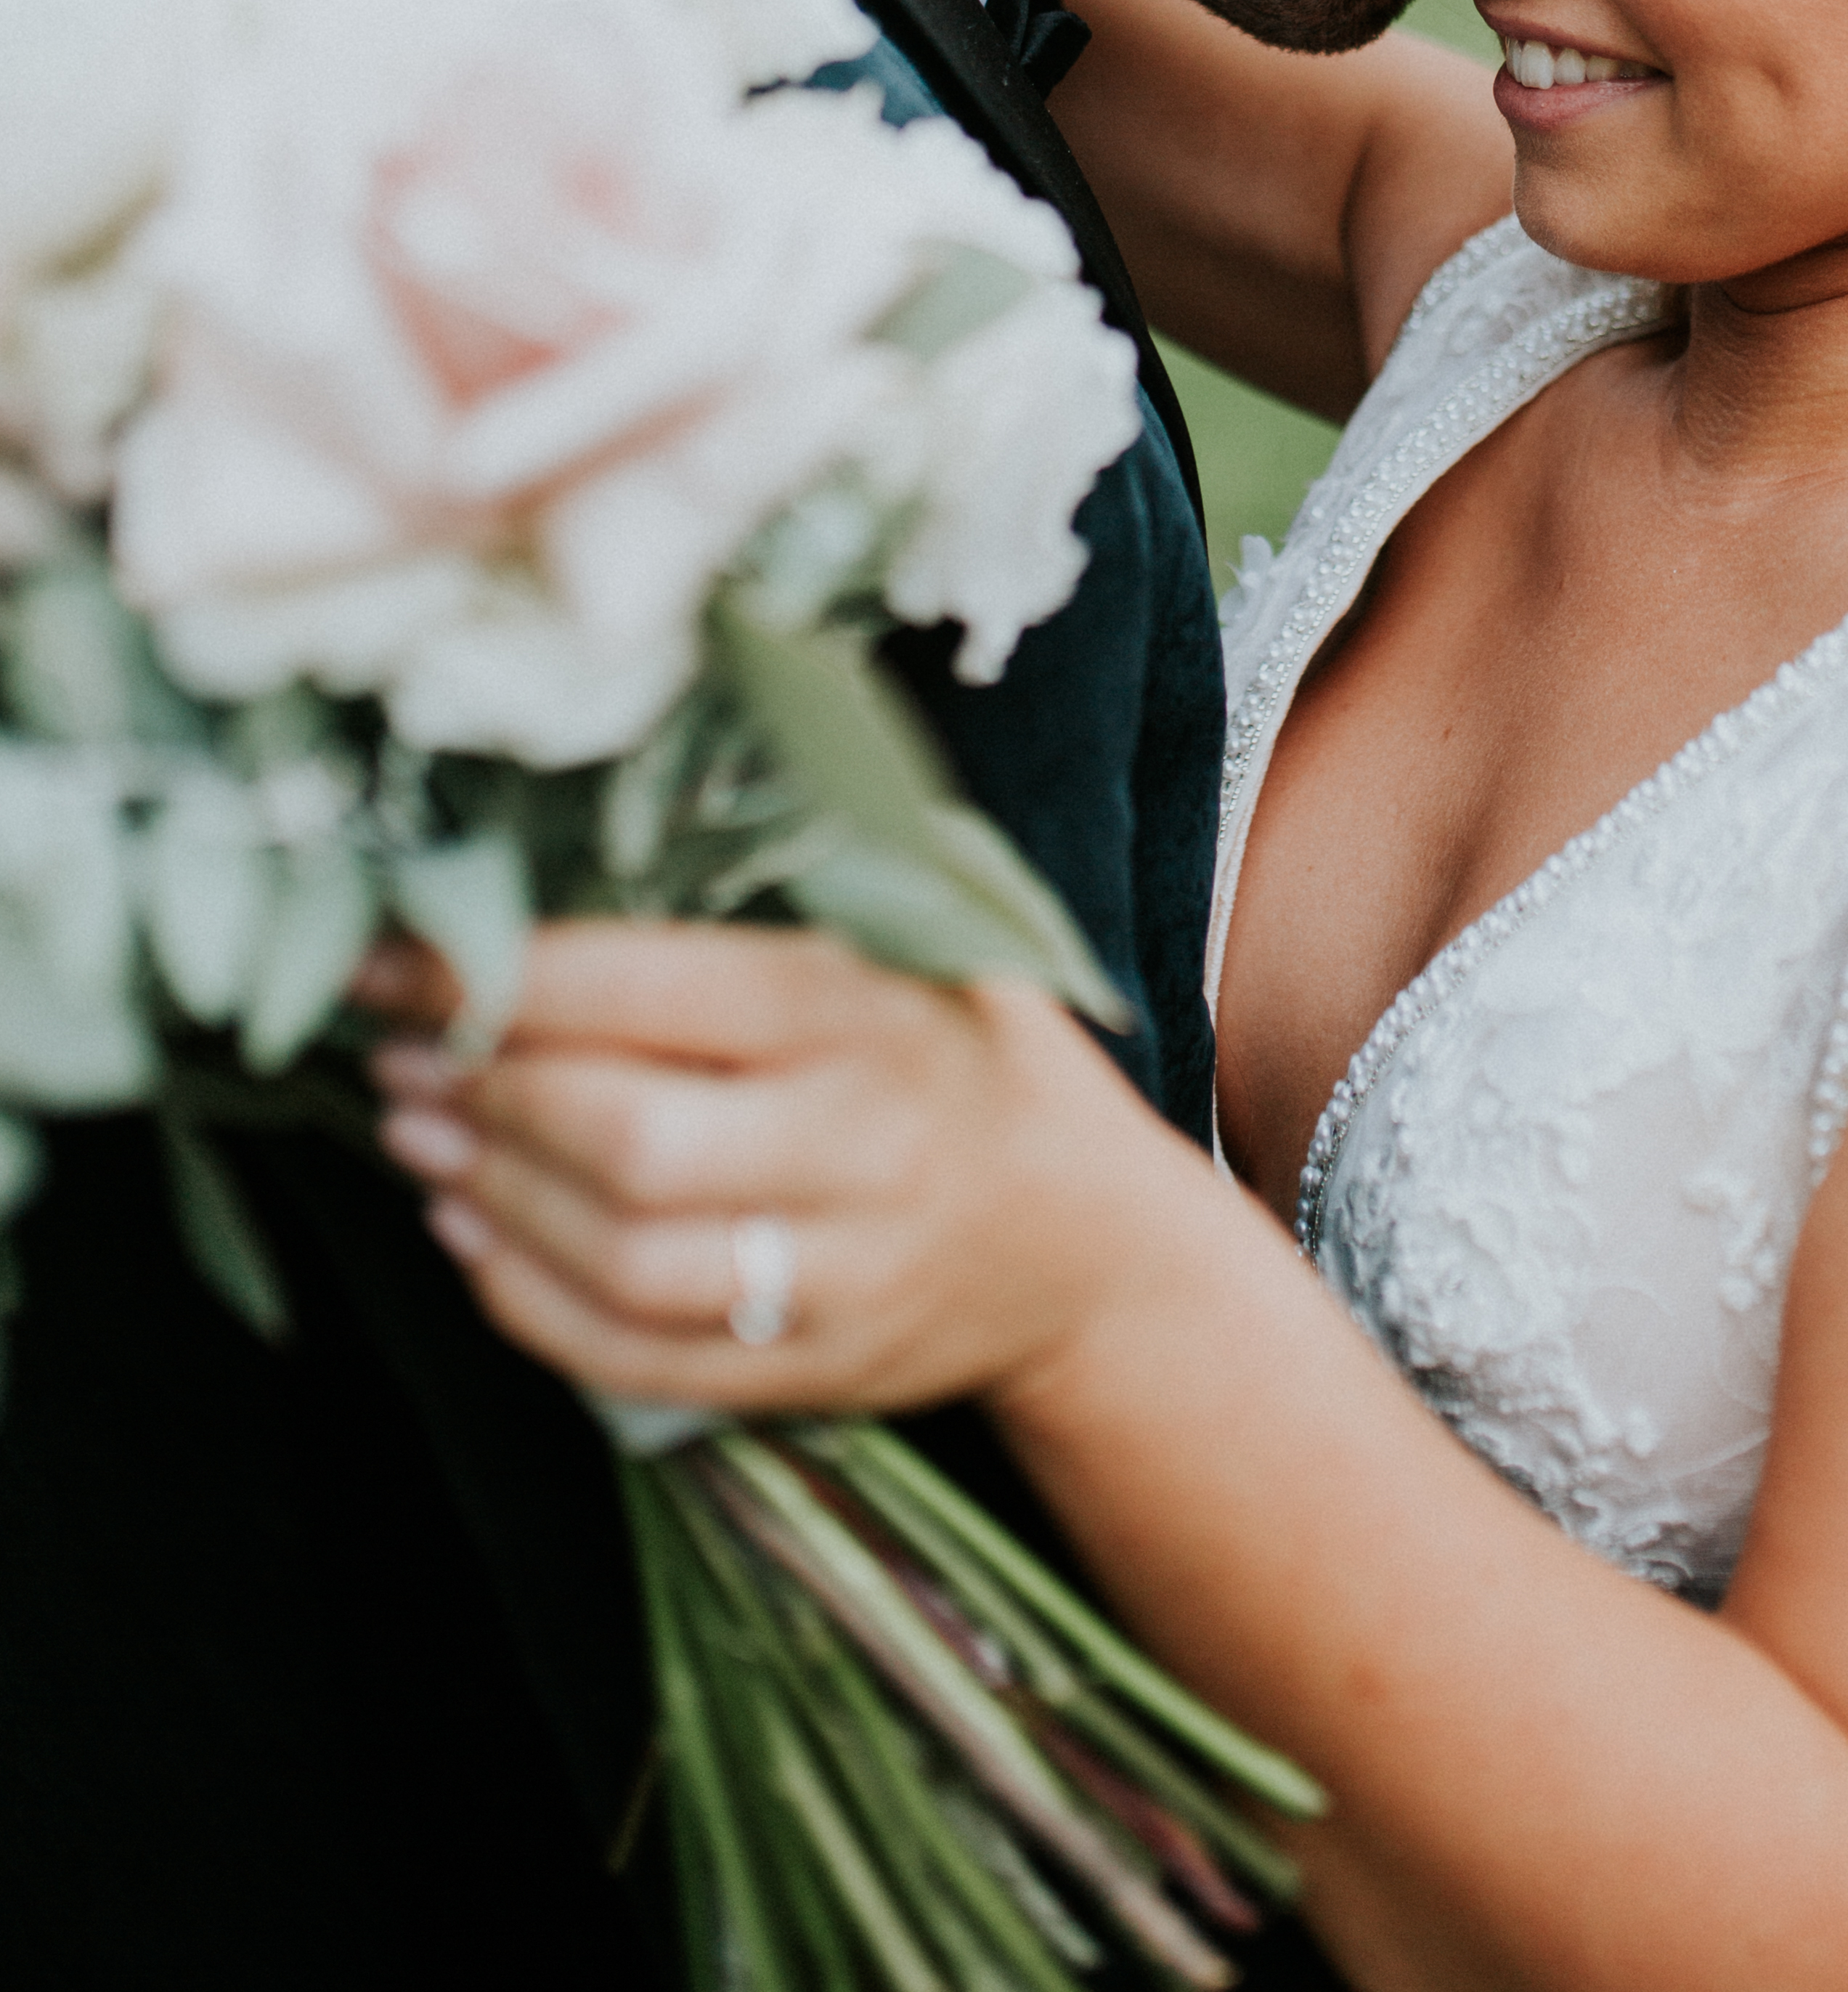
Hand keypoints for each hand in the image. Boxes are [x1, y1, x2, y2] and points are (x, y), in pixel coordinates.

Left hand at [369, 919, 1193, 1414]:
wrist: (1085, 1239)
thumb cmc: (963, 1047)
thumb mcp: (911, 937)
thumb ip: (768, 896)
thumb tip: (564, 838)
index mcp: (870, 1010)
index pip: (655, 991)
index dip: (502, 976)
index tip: (399, 956)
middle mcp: (861, 1146)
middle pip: (629, 1142)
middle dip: (487, 1099)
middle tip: (400, 1057)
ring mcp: (841, 1275)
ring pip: (622, 1263)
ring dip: (488, 1199)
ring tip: (415, 1135)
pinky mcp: (815, 1372)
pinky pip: (637, 1361)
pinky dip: (528, 1306)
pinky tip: (471, 1236)